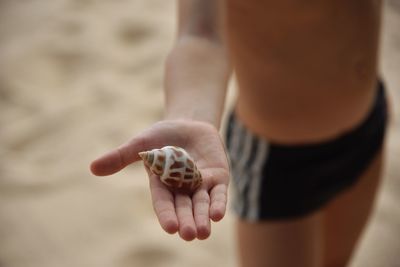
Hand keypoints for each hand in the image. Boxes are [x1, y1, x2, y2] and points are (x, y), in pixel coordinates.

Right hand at [90, 120, 229, 240]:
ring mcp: (201, 184)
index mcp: (162, 185)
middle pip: (184, 207)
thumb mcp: (140, 144)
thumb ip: (120, 157)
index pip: (163, 203)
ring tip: (202, 232)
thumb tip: (92, 168)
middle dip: (187, 220)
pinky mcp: (218, 177)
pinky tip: (218, 215)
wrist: (188, 123)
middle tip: (188, 234)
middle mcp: (181, 189)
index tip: (171, 228)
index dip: (167, 215)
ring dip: (203, 217)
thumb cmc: (161, 136)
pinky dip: (218, 203)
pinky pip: (219, 192)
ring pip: (202, 204)